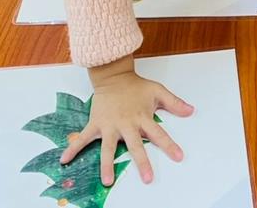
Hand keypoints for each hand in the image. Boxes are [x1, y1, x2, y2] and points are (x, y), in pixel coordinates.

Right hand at [62, 64, 193, 185]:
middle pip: (135, 145)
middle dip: (142, 162)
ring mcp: (109, 125)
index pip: (159, 133)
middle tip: (147, 178)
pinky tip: (65, 160)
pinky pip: (83, 138)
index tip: (179, 157)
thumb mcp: (158, 91)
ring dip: (107, 165)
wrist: (113, 76)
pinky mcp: (96, 124)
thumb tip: (191, 110)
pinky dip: (73, 148)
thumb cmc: (135, 86)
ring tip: (107, 181)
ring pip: (108, 148)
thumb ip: (174, 102)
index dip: (169, 145)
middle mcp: (126, 124)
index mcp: (142, 117)